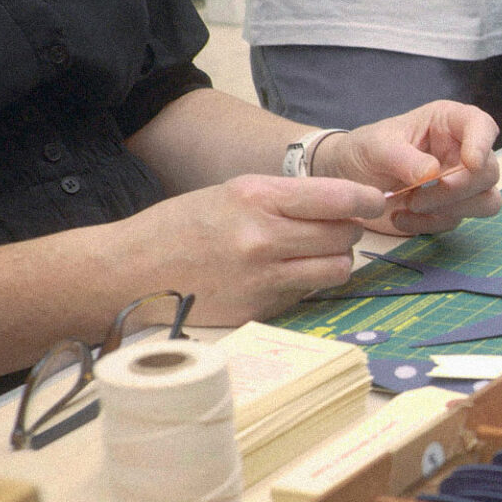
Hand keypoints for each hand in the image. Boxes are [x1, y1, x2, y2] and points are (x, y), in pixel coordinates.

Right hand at [115, 175, 385, 326]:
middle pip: (345, 235)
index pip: (337, 197)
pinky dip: (308, 283)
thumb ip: (285, 197)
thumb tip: (343, 202)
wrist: (127, 272)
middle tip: (335, 230)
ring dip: (335, 260)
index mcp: (256, 197)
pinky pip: (309, 292)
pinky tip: (285, 275)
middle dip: (348, 231)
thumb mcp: (232, 193)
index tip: (374, 202)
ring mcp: (262, 276)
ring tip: (313, 254)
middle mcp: (263, 236)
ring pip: (337, 268)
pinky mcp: (259, 308)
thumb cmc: (181, 226)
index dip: (366, 200)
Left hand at [315, 101, 501, 235]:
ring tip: (410, 205)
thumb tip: (432, 174)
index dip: (482, 144)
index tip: (470, 163)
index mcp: (448, 123)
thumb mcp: (376, 147)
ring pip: (486, 201)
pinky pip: (457, 222)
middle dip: (456, 189)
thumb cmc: (364, 150)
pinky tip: (401, 217)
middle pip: (489, 172)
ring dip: (450, 209)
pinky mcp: (451, 209)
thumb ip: (403, 157)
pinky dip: (428, 224)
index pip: (482, 126)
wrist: (347, 180)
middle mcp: (461, 151)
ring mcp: (460, 182)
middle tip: (417, 196)